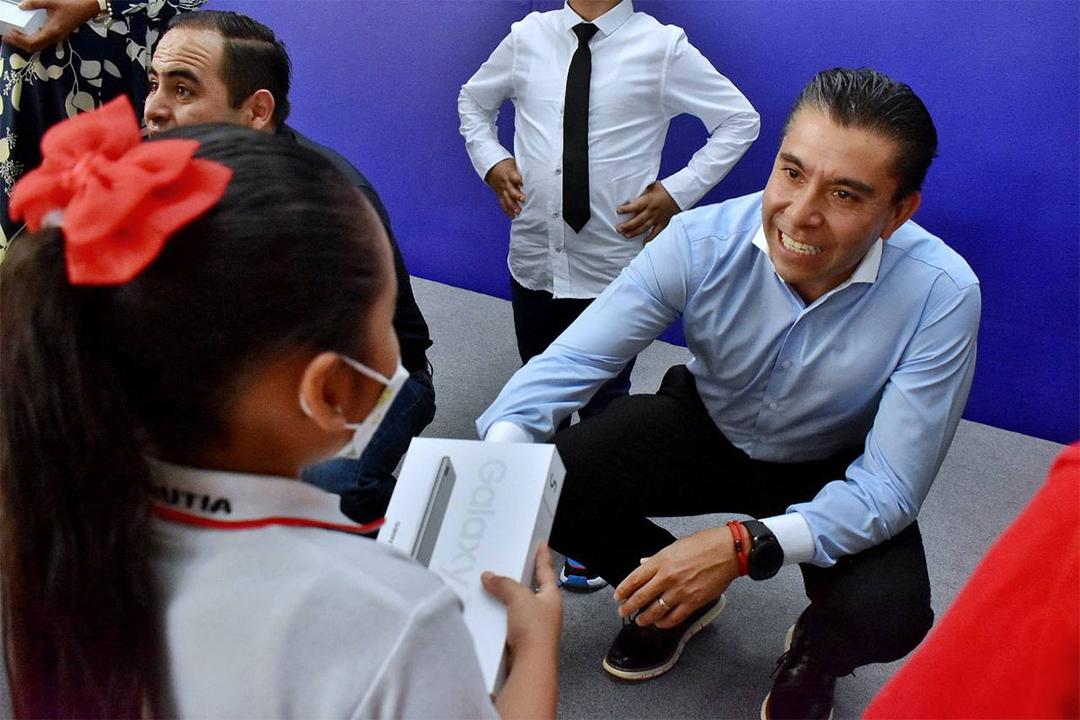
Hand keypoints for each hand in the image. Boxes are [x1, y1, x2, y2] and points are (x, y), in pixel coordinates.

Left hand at [3, 0, 99, 52]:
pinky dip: (32, 40)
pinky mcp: (58, 35)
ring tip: (14, 35)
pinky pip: (42, 42)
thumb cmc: (73, 4)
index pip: (32, 42)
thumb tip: (21, 6)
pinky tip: (26, 33)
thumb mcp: (52, 1)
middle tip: (7, 36)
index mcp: (52, 31)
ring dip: (25, 42)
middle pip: (33, 47)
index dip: (18, 40)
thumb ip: (35, 3)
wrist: (89, 7)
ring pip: (38, 46)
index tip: (8, 34)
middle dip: (19, 43)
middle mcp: (55, 38)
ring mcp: (57, 37)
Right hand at [482, 543, 561, 660]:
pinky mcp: (520, 638)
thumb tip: (489, 576)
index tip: (541, 544)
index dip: (543, 557)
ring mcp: (533, 625)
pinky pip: (508, 621)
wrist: (530, 664)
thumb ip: (504, 584)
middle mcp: (545, 610)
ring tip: (490, 586)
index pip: (546, 571)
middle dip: (517, 579)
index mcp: (551, 597)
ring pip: (517, 606)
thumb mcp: (519, 597)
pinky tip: (487, 611)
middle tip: (506, 564)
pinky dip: (499, 615)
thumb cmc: (534, 629)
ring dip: (505, 598)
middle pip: (530, 589)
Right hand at [484, 158, 525, 219]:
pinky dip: (507, 211)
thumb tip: (537, 173)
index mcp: (510, 174)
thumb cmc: (507, 165)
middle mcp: (506, 183)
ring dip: (512, 206)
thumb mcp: (515, 165)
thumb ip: (523, 171)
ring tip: (518, 212)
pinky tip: (512, 216)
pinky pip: (503, 204)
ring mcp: (502, 190)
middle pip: (511, 190)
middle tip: (523, 199)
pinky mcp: (500, 195)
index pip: (515, 178)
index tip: (526, 184)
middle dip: (517, 196)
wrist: (492, 167)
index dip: (520, 180)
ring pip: (507, 199)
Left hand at [612, 527, 738, 628]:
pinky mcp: (694, 602)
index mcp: (661, 560)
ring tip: (639, 621)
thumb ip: (657, 558)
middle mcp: (667, 577)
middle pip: (641, 597)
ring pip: (655, 611)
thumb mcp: (675, 546)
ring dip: (644, 618)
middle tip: (622, 612)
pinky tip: (660, 623)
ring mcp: (680, 591)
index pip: (634, 579)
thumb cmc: (703, 544)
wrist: (727, 551)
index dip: (623, 590)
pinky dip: (665, 623)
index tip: (617, 596)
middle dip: (628, 607)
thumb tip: (643, 564)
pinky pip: (674, 618)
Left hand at [616, 181, 679, 242]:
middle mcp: (652, 211)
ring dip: (635, 232)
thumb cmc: (664, 188)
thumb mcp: (652, 186)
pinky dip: (650, 238)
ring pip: (644, 228)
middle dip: (627, 225)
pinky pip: (656, 233)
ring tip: (626, 236)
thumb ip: (642, 190)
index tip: (618, 211)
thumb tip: (631, 190)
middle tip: (619, 229)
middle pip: (638, 220)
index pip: (636, 206)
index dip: (627, 209)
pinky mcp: (663, 223)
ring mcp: (658, 218)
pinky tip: (643, 243)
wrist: (680, 193)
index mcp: (649, 200)